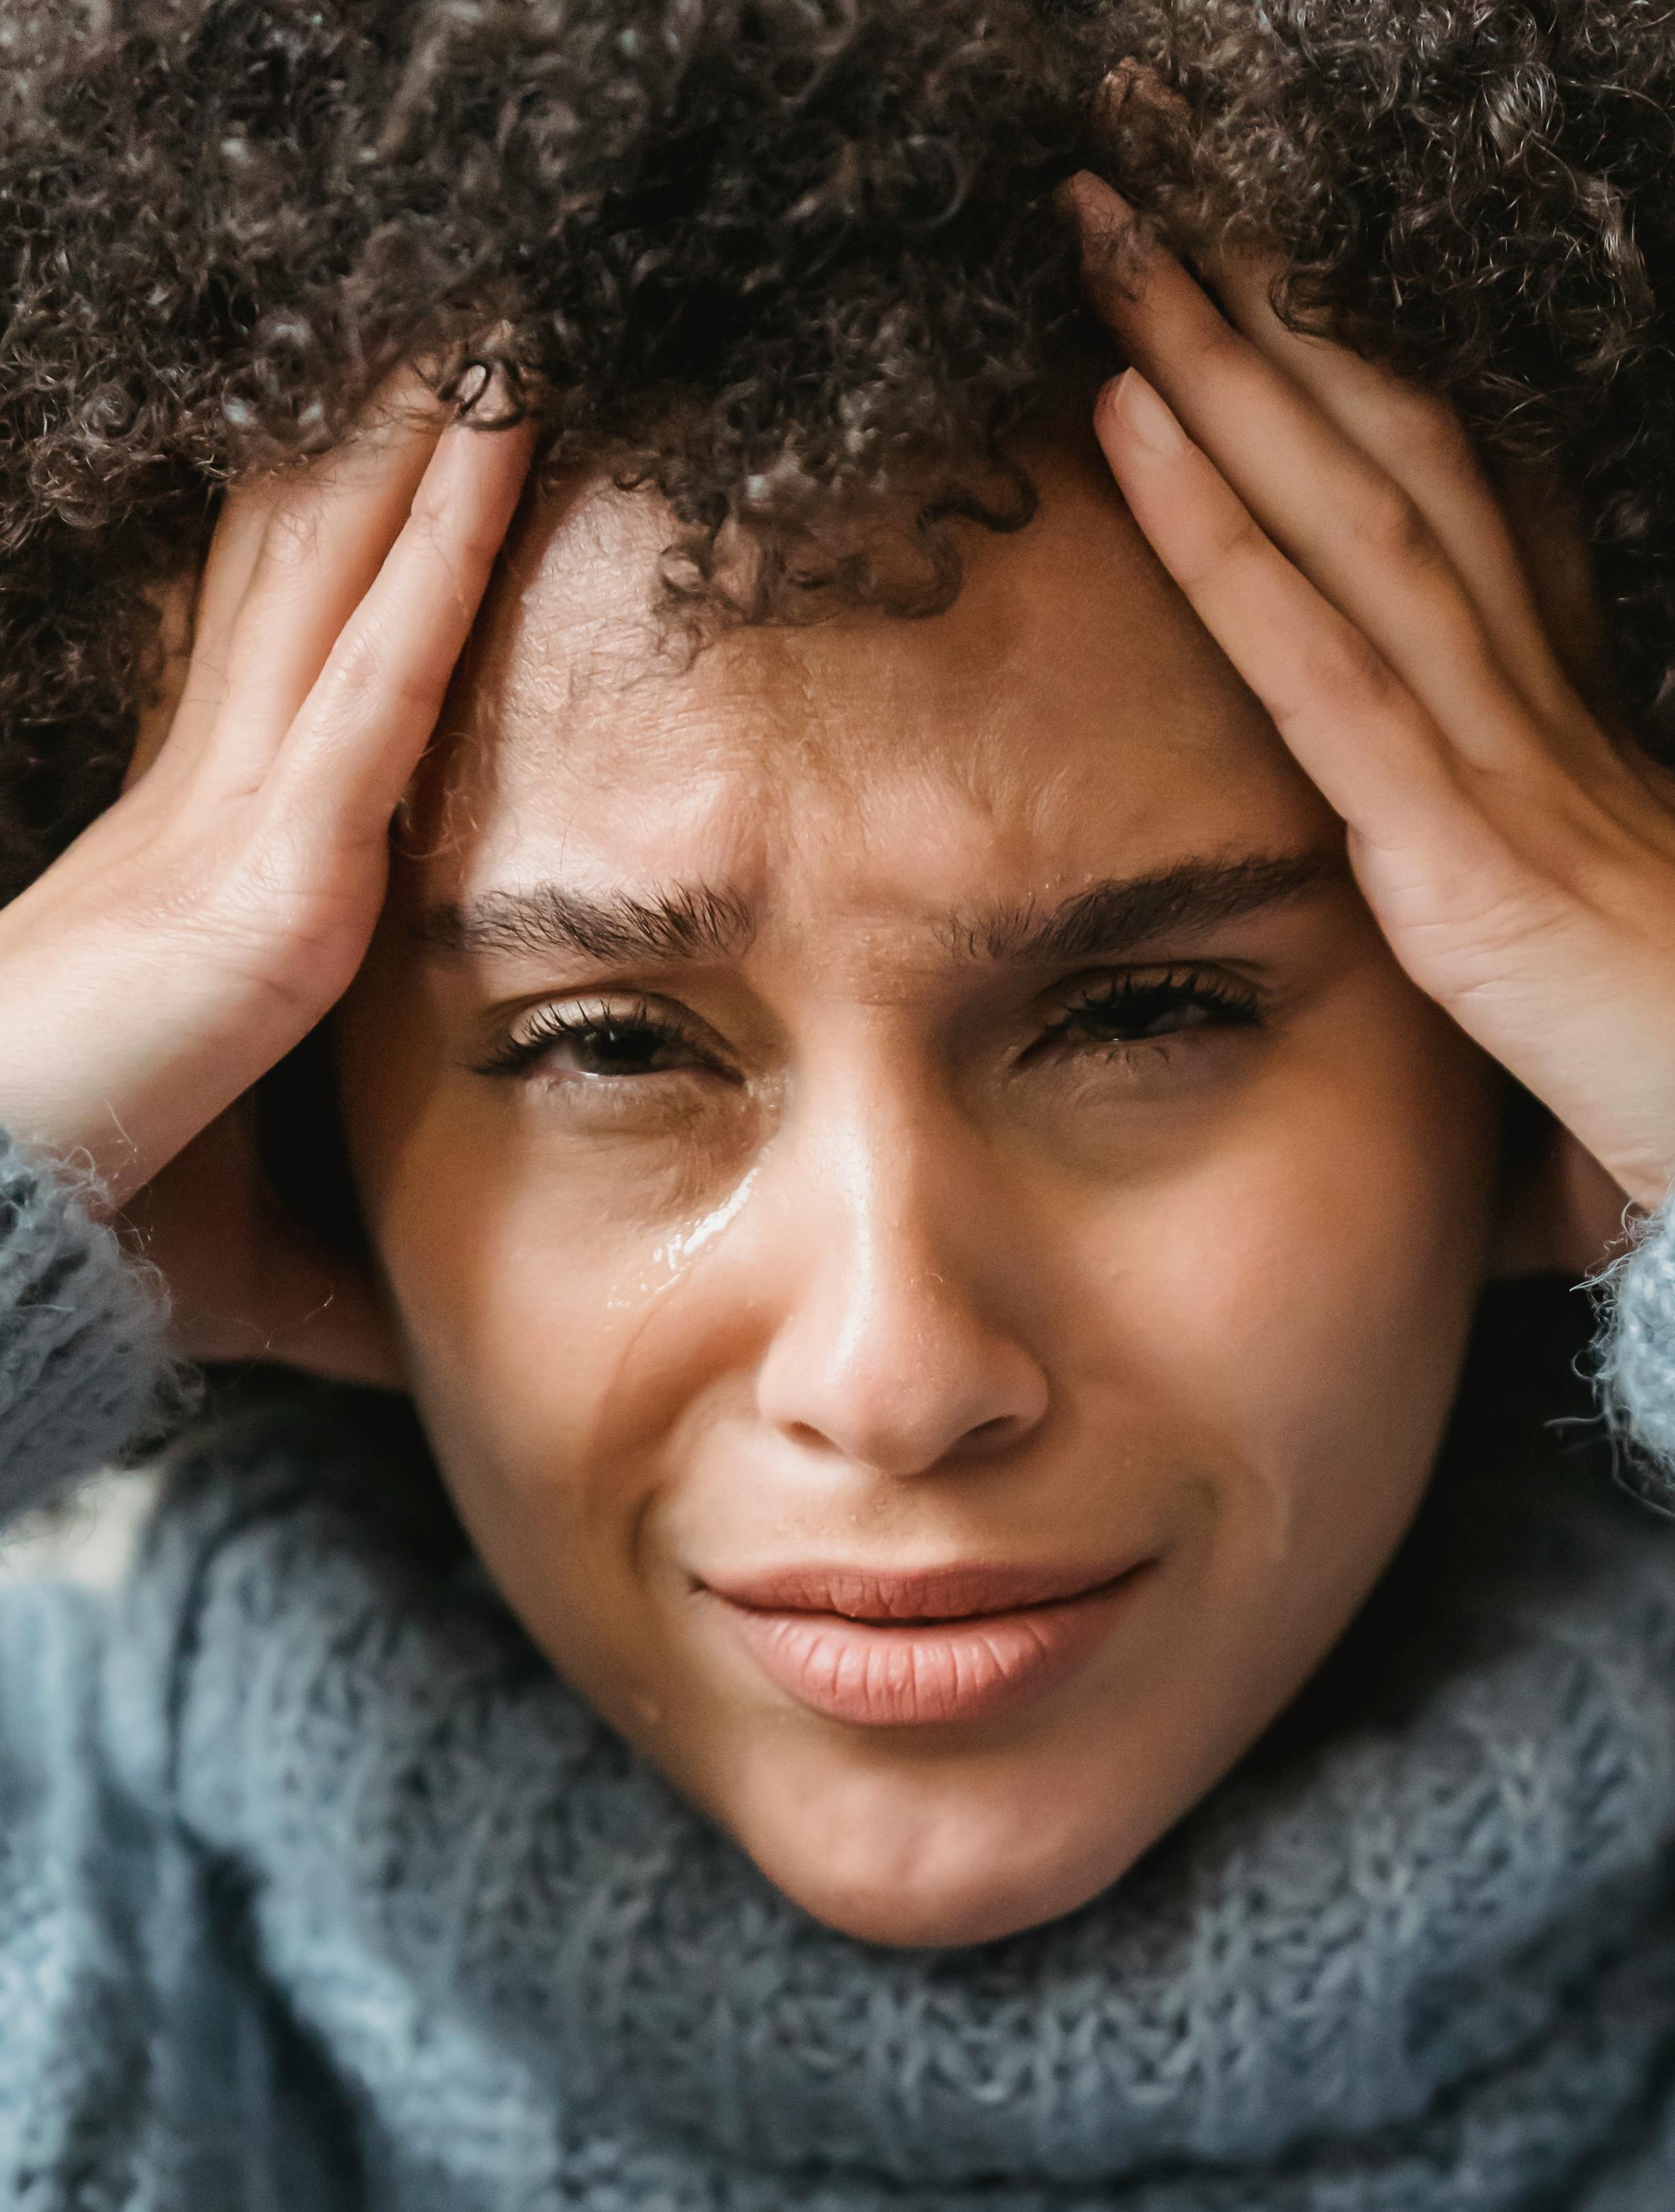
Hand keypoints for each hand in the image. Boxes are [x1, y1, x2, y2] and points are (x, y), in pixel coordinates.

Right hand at [0, 379, 531, 1374]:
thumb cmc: (94, 1237)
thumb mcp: (256, 1257)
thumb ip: (350, 1276)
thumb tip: (427, 1339)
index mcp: (212, 880)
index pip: (300, 685)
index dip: (351, 568)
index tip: (411, 474)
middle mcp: (220, 812)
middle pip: (312, 585)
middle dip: (382, 463)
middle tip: (464, 337)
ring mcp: (245, 818)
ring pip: (348, 579)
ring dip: (422, 452)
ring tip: (499, 329)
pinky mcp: (274, 859)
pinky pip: (385, 663)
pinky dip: (442, 543)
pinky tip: (495, 433)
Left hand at [1071, 176, 1674, 1269]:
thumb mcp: (1602, 1106)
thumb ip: (1525, 1106)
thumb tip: (1492, 1188)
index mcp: (1591, 771)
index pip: (1482, 539)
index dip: (1387, 401)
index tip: (1294, 298)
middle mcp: (1553, 728)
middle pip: (1403, 465)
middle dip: (1278, 322)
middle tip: (1156, 202)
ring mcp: (1513, 771)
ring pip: (1352, 509)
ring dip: (1223, 360)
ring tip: (1111, 231)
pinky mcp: (1467, 851)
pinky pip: (1319, 655)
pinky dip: (1219, 530)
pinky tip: (1129, 417)